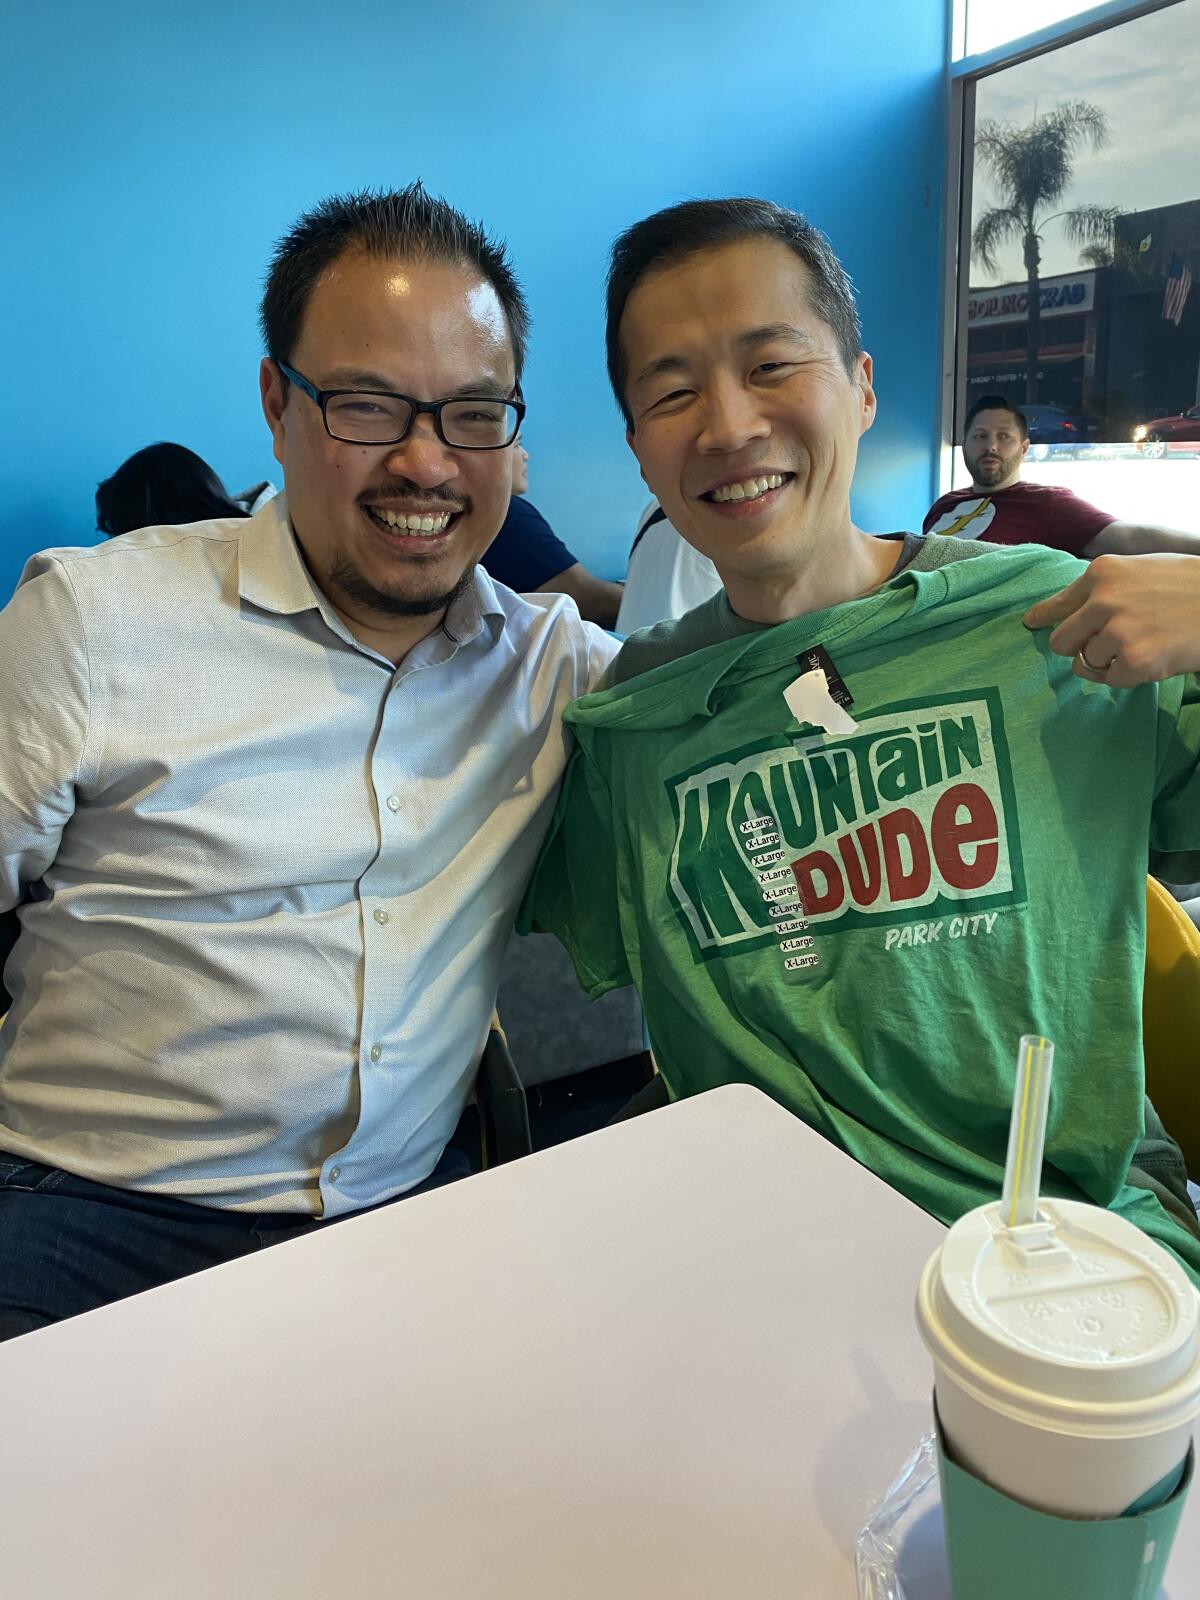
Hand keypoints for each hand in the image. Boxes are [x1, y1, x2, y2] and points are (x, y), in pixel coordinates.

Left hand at [1022, 553, 1199, 686]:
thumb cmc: (1189, 585)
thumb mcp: (1140, 571)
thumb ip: (1105, 588)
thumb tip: (1072, 611)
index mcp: (1102, 573)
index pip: (1056, 603)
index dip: (1042, 617)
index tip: (1030, 624)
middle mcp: (1103, 600)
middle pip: (1061, 641)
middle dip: (1078, 647)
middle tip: (1105, 644)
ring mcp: (1117, 632)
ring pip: (1086, 663)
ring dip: (1108, 661)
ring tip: (1141, 644)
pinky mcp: (1134, 661)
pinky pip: (1110, 680)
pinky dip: (1127, 675)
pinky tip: (1152, 657)